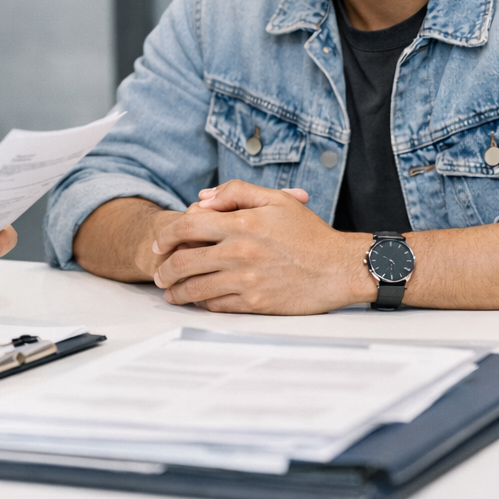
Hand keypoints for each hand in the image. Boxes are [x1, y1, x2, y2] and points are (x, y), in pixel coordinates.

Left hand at [150, 180, 373, 313]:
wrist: (340, 268)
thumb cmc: (310, 233)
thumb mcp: (276, 199)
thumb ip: (236, 193)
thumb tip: (203, 199)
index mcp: (242, 224)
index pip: (188, 227)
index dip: (166, 236)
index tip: (159, 243)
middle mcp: (239, 253)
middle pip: (185, 261)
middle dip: (165, 269)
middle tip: (158, 273)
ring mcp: (247, 280)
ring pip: (196, 289)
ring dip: (177, 291)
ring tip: (170, 292)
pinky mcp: (256, 303)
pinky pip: (218, 305)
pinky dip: (202, 304)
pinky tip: (198, 301)